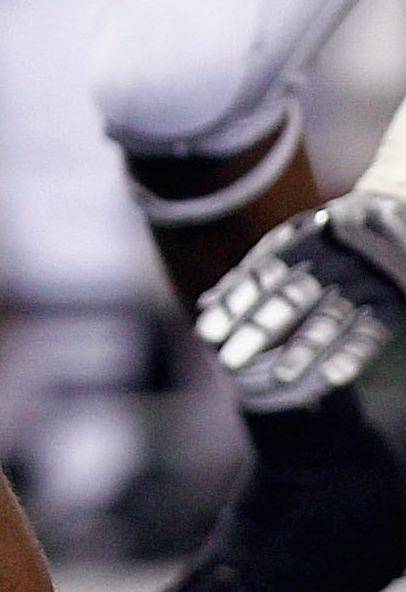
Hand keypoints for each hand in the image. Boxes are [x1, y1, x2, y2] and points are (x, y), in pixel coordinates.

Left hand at [196, 193, 405, 416]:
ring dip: (305, 348)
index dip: (235, 302)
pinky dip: (353, 353)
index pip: (263, 274)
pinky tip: (330, 378)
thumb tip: (205, 303)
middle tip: (228, 361)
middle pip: (292, 295)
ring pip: (330, 316)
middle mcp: (334, 256)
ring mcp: (366, 276)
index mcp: (305, 239)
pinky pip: (372, 328)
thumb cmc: (333, 235)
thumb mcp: (294, 243)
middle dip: (259, 328)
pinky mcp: (395, 298)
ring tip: (279, 378)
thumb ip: (253, 273)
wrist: (400, 213)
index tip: (206, 332)